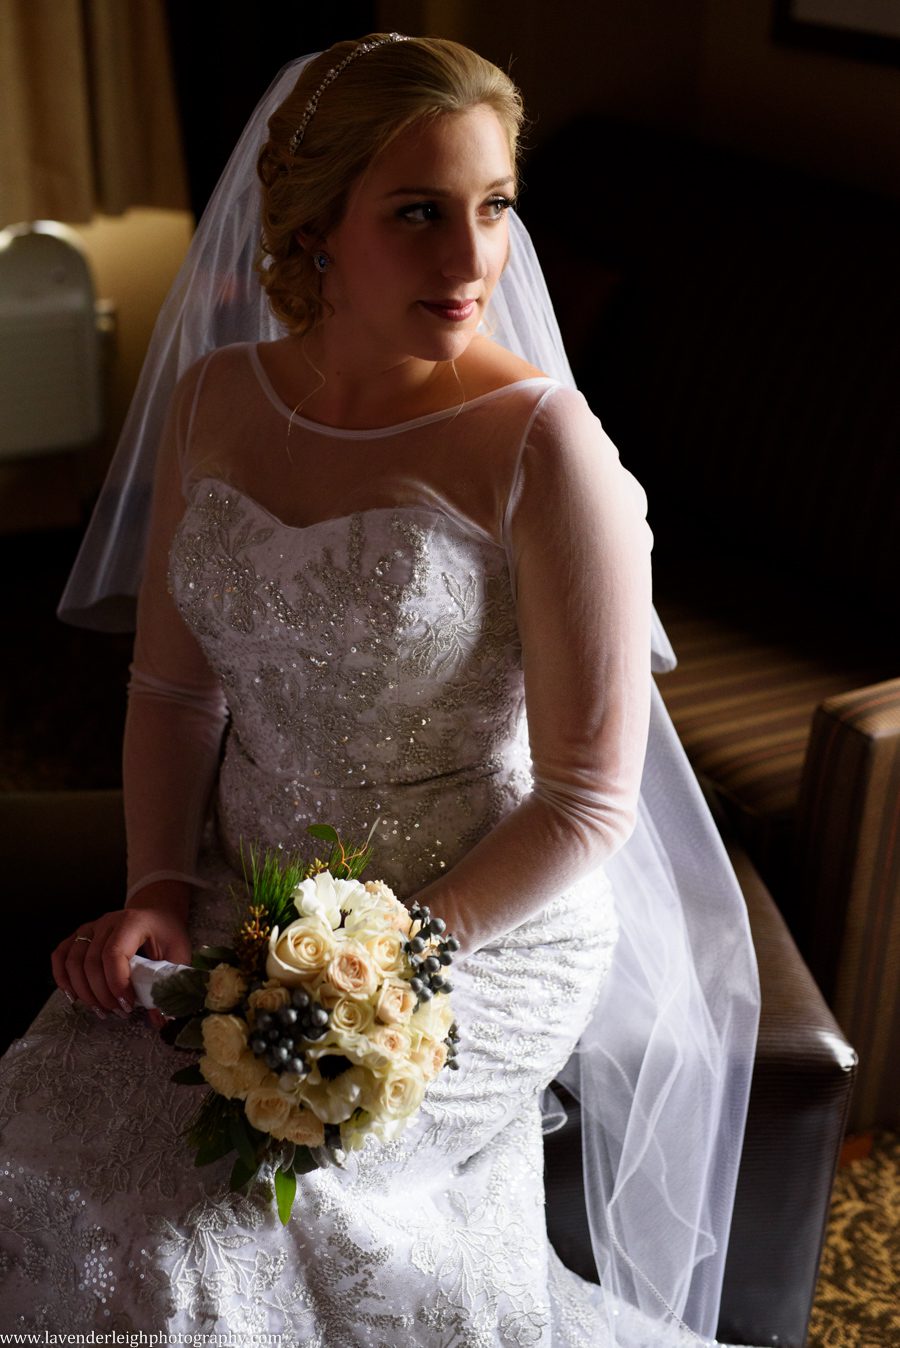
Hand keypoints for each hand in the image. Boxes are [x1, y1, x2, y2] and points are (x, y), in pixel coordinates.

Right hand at [52, 899, 191, 1022]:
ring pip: (73, 962)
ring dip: (83, 992)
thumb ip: (169, 983)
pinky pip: (61, 955)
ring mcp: (90, 927)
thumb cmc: (167, 933)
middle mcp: (107, 922)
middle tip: (117, 1012)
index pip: (114, 954)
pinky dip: (62, 977)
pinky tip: (74, 995)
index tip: (127, 1005)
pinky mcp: (80, 935)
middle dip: (102, 994)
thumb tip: (161, 1020)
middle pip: (91, 962)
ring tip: (101, 1009)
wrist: (156, 913)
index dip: (116, 983)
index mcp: (132, 922)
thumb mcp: (178, 954)